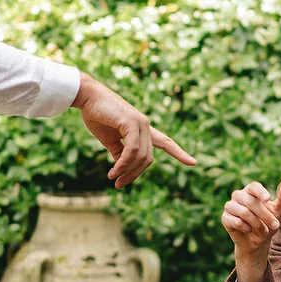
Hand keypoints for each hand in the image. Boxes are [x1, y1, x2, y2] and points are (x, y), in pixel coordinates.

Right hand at [73, 74, 195, 187]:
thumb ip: (120, 153)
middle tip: (118, 184)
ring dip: (127, 171)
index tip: (193, 163)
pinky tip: (115, 170)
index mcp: (143, 129)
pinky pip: (133, 149)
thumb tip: (123, 169)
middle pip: (148, 159)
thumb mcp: (110, 139)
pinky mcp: (132, 122)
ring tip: (113, 177)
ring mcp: (141, 123)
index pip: (165, 142)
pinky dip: (124, 163)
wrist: (87, 97)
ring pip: (141, 156)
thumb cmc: (97, 116)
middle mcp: (146, 125)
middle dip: (134, 174)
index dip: (179, 153)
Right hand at [221, 178, 280, 281]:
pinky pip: (234, 221)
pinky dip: (245, 227)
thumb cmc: (268, 223)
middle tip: (276, 226)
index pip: (254, 186)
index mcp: (251, 191)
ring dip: (256, 223)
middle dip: (265, 215)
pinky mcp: (225, 218)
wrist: (258, 242)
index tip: (268, 199)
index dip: (260, 192)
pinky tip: (249, 230)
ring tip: (262, 229)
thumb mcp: (279, 211)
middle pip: (250, 201)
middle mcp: (239, 195)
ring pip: (242, 211)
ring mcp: (230, 206)